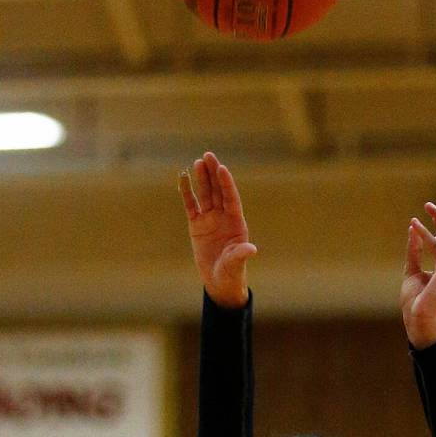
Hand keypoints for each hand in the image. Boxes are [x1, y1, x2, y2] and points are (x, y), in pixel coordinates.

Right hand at [179, 151, 256, 307]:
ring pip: (205, 195)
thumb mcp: (236, 264)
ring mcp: (210, 219)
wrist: (219, 281)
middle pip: (218, 191)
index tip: (222, 168)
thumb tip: (252, 249)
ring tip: (198, 161)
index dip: (227, 184)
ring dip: (202, 179)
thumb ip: (240, 255)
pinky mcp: (196, 225)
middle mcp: (223, 217)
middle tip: (208, 155)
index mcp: (236, 223)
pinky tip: (184, 177)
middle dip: (214, 174)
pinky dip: (187, 192)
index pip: (231, 198)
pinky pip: (191, 205)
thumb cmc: (231, 273)